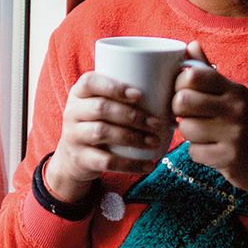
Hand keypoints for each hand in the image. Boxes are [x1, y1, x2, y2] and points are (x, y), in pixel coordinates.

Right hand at [45, 71, 169, 202]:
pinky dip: (130, 164)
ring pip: (102, 132)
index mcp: (79, 92)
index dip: (114, 87)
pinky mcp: (80, 159)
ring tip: (154, 141)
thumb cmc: (99, 122)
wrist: (73, 156)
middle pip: (101, 108)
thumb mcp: (101, 104)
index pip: (90, 82)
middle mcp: (72, 111)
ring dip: (132, 137)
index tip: (139, 95)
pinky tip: (149, 165)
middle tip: (156, 124)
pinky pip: (106, 162)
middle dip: (132, 115)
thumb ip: (125, 96)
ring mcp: (73, 136)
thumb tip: (174, 92)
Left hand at [172, 41, 247, 211]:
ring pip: (186, 128)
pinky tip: (213, 151)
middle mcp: (236, 108)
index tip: (183, 93)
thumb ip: (211, 74)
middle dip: (178, 111)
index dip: (179, 84)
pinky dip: (199, 154)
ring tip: (204, 135)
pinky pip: (194, 152)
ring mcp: (234, 134)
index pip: (194, 75)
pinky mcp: (230, 158)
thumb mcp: (238, 97)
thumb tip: (191, 45)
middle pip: (183, 100)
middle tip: (187, 116)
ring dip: (189, 135)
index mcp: (236, 90)